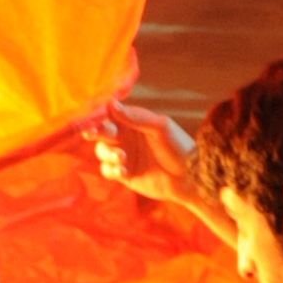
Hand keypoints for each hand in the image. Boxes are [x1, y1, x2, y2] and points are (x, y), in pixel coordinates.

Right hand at [91, 106, 209, 211]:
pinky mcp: (124, 174)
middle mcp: (125, 137)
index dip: (98, 115)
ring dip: (107, 153)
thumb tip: (110, 103)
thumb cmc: (178, 147)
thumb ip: (135, 117)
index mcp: (132, 121)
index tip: (92, 118)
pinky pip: (107, 170)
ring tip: (123, 158)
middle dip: (95, 132)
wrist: (189, 178)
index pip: (109, 114)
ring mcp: (123, 156)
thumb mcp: (160, 128)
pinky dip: (111, 170)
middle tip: (93, 133)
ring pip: (101, 152)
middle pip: (100, 132)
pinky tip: (124, 172)